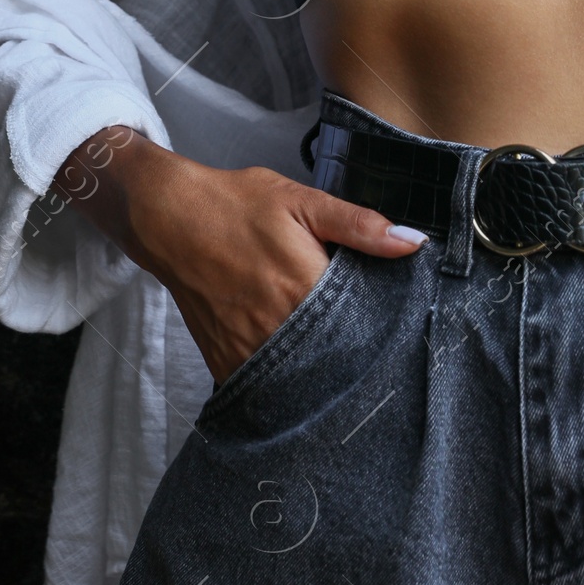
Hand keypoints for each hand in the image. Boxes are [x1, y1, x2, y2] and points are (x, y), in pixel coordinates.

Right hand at [53, 129, 426, 383]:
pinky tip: (296, 363)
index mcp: (305, 286)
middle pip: (334, 359)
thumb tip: (415, 242)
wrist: (168, 218)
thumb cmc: (238, 204)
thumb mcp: (301, 200)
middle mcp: (278, 326)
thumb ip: (359, 226)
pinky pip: (264, 384)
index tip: (394, 331)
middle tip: (368, 348)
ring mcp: (248, 349)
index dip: (380, 331)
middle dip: (354, 356)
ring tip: (335, 357)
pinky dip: (283, 378)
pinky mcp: (225, 361)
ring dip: (319, 371)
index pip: (362, 327)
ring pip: (300, 378)